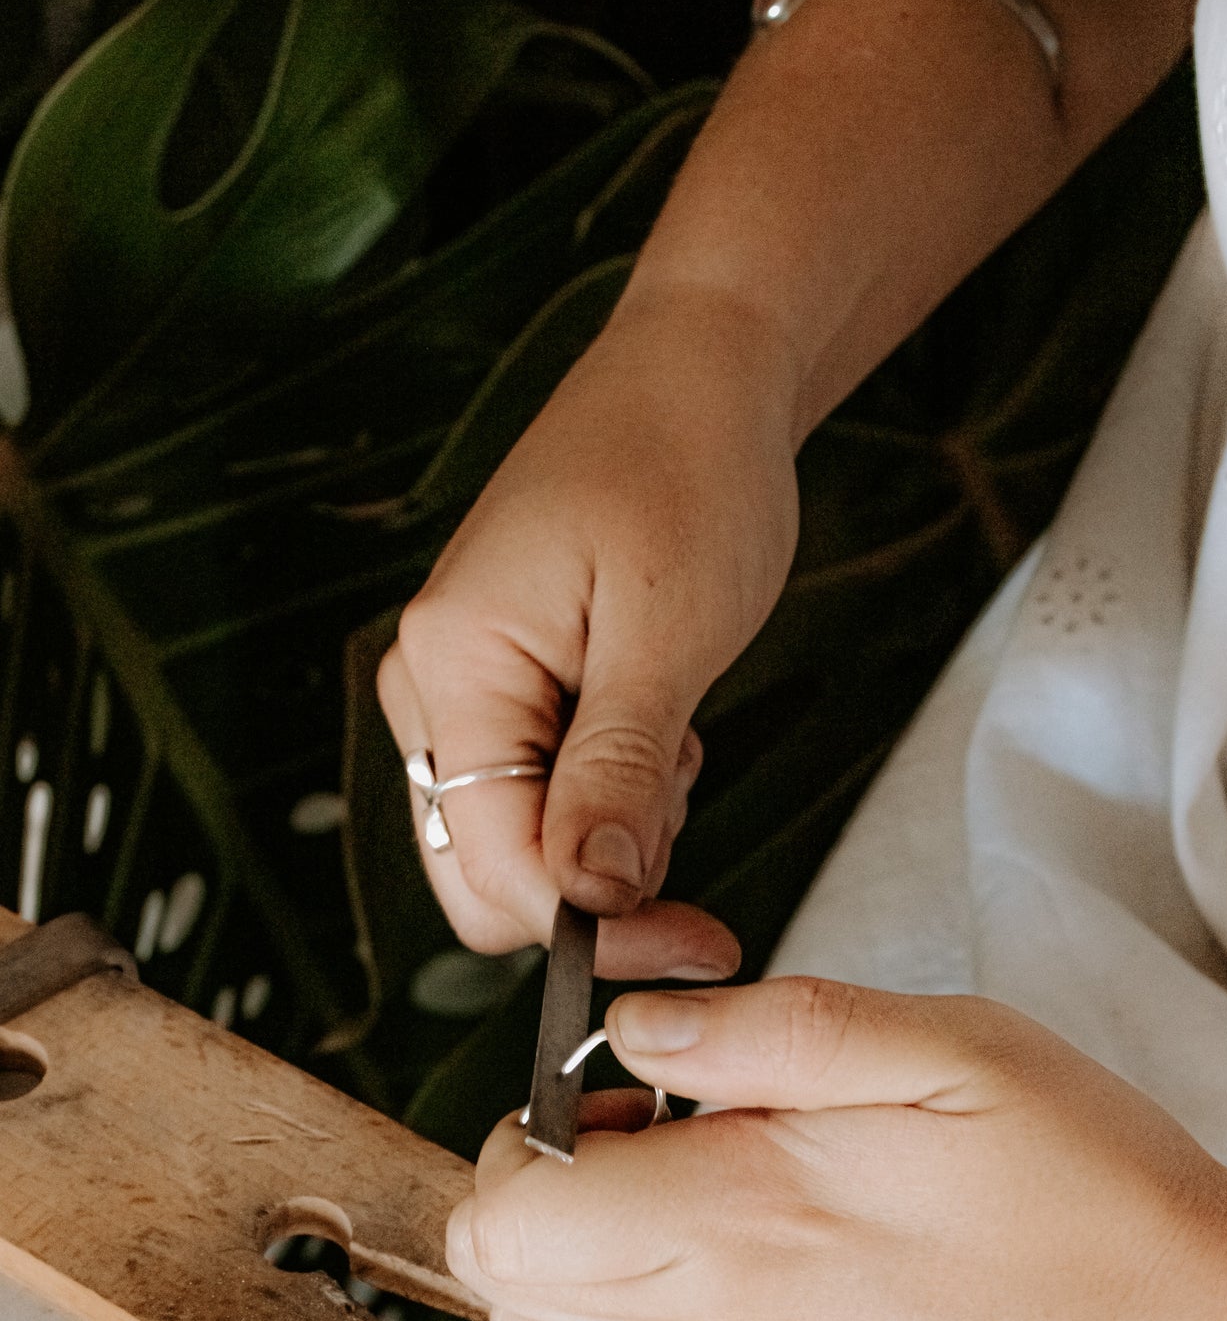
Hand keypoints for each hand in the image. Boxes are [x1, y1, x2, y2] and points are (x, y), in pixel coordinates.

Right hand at [376, 288, 800, 980]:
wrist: (695, 376)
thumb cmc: (688, 473)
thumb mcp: (671, 634)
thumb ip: (618, 774)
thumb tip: (585, 901)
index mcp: (452, 665)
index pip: (495, 866)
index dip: (595, 928)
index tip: (705, 943)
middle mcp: (427, 687)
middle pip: (483, 878)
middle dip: (596, 891)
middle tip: (689, 811)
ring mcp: (456, 693)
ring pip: (516, 848)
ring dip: (610, 837)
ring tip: (675, 731)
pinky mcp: (497, 696)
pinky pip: (537, 802)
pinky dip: (610, 797)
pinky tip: (659, 722)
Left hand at [449, 977, 1226, 1320]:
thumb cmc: (1090, 1191)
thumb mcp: (948, 1045)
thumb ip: (768, 1027)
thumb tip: (634, 1031)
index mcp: (730, 1221)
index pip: (502, 1213)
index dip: (531, 1138)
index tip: (626, 1109)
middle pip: (511, 1290)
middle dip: (556, 1199)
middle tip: (676, 1158)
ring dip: (591, 1294)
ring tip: (714, 1247)